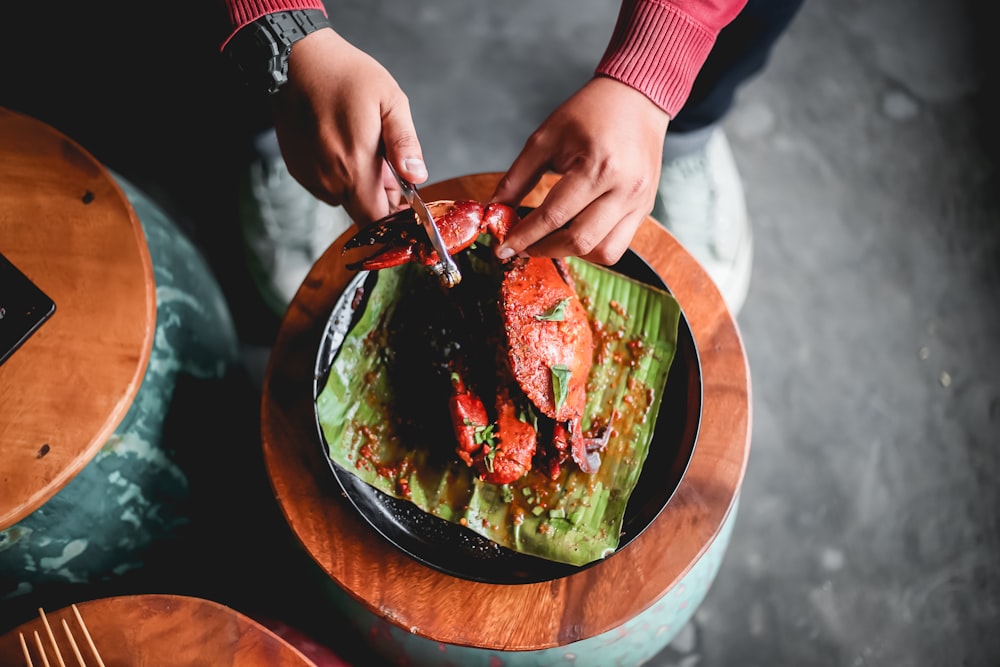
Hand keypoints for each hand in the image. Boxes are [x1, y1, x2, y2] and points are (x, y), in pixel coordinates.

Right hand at [269, 28, 427, 224]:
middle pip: (362, 212)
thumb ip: (404, 143)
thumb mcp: (389, 101)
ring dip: (358, 185)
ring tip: (361, 147)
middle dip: (379, 197)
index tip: (405, 202)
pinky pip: (326, 187)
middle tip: (385, 164)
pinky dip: (338, 175)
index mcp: (355, 167)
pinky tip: (340, 146)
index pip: (377, 220)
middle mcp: (329, 180)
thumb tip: (417, 176)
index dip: (395, 217)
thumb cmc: (346, 76)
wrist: (296, 60)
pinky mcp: (298, 170)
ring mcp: (311, 176)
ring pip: (344, 199)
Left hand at [490, 76, 669, 264]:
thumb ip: (517, 177)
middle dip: (544, 249)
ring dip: (571, 253)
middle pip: (579, 241)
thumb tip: (495, 209)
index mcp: (598, 167)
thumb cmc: (590, 112)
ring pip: (604, 252)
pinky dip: (592, 247)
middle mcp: (624, 189)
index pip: (554, 215)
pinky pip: (618, 244)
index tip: (503, 248)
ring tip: (549, 240)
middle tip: (522, 246)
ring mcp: (639, 202)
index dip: (524, 236)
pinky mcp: (644, 209)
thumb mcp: (545, 138)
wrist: (637, 99)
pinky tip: (574, 232)